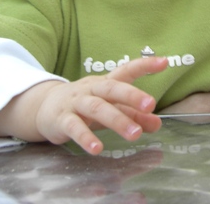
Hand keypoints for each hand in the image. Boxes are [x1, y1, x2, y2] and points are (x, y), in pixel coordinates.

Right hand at [32, 56, 168, 154]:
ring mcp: (76, 102)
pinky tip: (97, 148)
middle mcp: (91, 89)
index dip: (144, 66)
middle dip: (132, 96)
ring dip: (117, 120)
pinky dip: (86, 137)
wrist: (44, 107)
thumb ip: (134, 115)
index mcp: (105, 83)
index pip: (126, 70)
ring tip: (134, 134)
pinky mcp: (62, 119)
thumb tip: (158, 124)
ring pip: (97, 108)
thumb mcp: (110, 108)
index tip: (164, 62)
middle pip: (112, 88)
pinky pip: (74, 127)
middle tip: (151, 105)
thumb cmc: (85, 106)